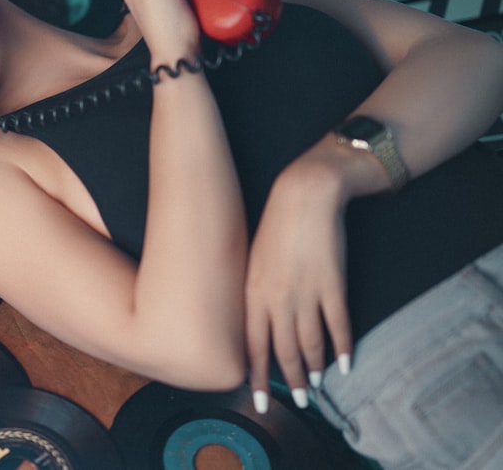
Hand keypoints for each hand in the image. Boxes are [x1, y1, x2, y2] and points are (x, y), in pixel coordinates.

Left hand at [244, 160, 353, 412]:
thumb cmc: (275, 227)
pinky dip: (343, 346)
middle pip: (283, 350)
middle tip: (299, 400)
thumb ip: (254, 293)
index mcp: (253, 293)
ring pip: (310, 342)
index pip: (252, 345)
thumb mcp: (253, 261)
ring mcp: (306, 293)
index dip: (258, 375)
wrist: (304, 197)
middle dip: (290, 379)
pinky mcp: (333, 285)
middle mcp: (277, 298)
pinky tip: (346, 362)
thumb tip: (256, 323)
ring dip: (315, 367)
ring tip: (318, 385)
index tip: (260, 398)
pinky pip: (338, 324)